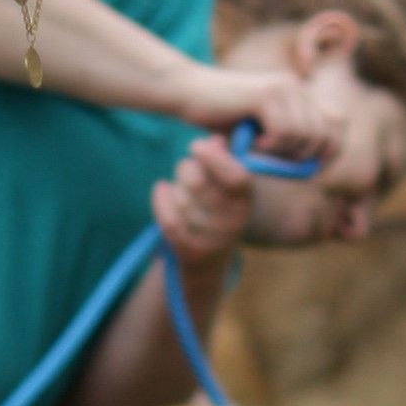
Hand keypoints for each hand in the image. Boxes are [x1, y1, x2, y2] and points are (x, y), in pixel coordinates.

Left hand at [150, 136, 253, 265]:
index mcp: (245, 201)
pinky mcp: (189, 253)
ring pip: (182, 201)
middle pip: (199, 184)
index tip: (196, 146)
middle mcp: (232, 223)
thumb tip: (214, 141)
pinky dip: (161, 200)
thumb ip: (221, 160)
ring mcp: (211, 241)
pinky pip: (170, 222)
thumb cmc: (216, 211)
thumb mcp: (225, 186)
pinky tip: (160, 188)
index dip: (215, 159)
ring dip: (174, 187)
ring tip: (176, 187)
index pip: (237, 178)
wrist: (208, 264)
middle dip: (185, 168)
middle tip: (184, 168)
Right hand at [176, 64, 346, 165]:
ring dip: (280, 154)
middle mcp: (298, 88)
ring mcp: (284, 88)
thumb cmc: (222, 120)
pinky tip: (252, 144)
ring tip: (258, 150)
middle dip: (302, 158)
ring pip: (304, 136)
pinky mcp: (267, 95)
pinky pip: (283, 133)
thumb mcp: (262, 136)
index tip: (310, 169)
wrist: (191, 94)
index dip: (330, 151)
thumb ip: (289, 144)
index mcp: (301, 95)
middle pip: (323, 135)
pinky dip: (268, 148)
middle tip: (275, 161)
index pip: (339, 124)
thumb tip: (318, 164)